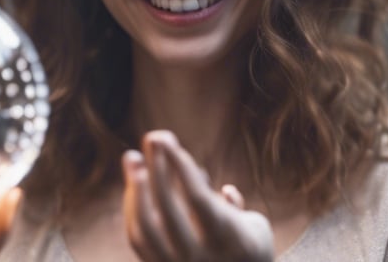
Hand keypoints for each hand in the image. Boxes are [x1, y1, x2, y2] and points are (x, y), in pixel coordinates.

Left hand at [122, 131, 273, 261]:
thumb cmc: (252, 251)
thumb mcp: (255, 226)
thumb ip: (230, 202)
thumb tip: (203, 178)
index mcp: (229, 239)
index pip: (198, 198)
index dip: (180, 167)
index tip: (166, 140)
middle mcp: (201, 257)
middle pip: (168, 208)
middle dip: (157, 168)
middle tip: (153, 137)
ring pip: (146, 226)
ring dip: (135, 188)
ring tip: (132, 158)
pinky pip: (137, 238)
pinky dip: (133, 208)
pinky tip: (133, 184)